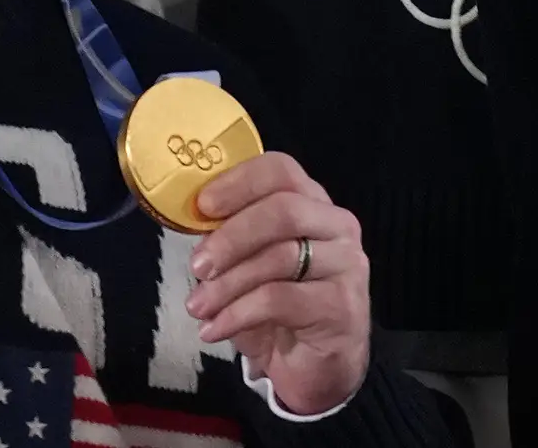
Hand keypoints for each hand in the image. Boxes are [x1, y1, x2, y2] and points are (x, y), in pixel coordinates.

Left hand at [183, 151, 370, 417]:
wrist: (318, 369)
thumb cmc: (280, 310)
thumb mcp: (250, 267)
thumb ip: (231, 238)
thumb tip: (191, 220)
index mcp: (313, 203)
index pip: (280, 170)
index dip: (239, 182)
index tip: (202, 206)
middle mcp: (337, 226)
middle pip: (284, 210)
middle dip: (231, 236)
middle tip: (197, 266)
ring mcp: (346, 265)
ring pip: (280, 258)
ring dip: (227, 284)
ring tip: (197, 307)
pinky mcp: (342, 307)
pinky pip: (279, 300)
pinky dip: (237, 314)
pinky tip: (214, 329)